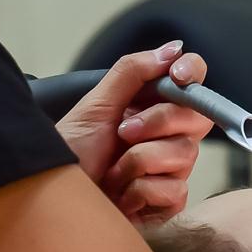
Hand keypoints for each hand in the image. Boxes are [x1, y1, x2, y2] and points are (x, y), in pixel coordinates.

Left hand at [56, 41, 216, 223]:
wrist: (55, 199)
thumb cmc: (72, 154)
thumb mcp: (95, 105)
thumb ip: (132, 72)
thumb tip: (173, 49)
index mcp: (152, 106)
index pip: (192, 80)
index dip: (192, 73)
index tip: (176, 75)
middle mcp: (168, 135)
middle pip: (197, 117)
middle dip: (157, 122)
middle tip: (122, 132)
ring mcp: (171, 169)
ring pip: (184, 153)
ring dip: (138, 161)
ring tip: (112, 171)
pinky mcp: (169, 202)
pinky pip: (174, 189)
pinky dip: (139, 190)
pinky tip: (121, 195)